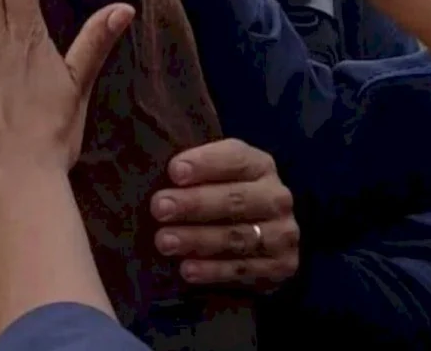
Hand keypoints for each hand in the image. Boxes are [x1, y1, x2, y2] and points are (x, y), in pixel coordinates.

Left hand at [151, 139, 299, 288]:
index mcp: (259, 165)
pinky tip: (187, 269)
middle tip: (159, 208)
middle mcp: (276, 197)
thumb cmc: (222, 196)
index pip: (235, 158)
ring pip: (238, 236)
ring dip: (198, 240)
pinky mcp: (282, 266)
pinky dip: (213, 271)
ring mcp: (282, 233)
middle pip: (235, 199)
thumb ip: (191, 170)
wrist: (263, 237)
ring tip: (164, 242)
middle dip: (195, 203)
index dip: (205, 163)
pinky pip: (244, 269)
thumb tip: (147, 165)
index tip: (173, 171)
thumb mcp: (213, 175)